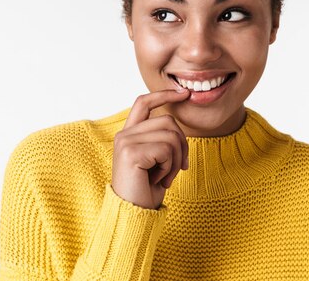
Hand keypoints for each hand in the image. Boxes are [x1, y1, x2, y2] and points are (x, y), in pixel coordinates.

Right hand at [111, 89, 189, 208]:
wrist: (134, 215)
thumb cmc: (146, 190)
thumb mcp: (157, 160)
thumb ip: (162, 140)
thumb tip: (179, 127)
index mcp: (129, 134)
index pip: (144, 102)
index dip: (164, 94)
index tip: (184, 93)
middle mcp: (124, 135)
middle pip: (168, 121)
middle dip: (182, 144)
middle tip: (179, 168)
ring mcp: (126, 142)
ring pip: (171, 136)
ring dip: (176, 160)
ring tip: (165, 177)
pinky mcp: (131, 153)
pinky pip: (167, 150)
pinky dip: (170, 168)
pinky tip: (159, 180)